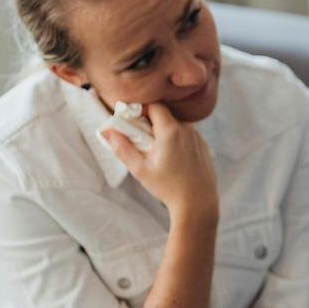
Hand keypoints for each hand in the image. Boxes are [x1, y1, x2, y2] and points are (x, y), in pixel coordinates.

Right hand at [100, 102, 218, 219]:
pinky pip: (186, 134)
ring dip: (163, 130)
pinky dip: (175, 138)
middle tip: (140, 138)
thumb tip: (106, 131)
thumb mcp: (140, 170)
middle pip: (164, 113)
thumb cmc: (168, 188)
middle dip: (150, 121)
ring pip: (176, 123)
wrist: (198, 203)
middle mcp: (187, 129)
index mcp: (171, 130)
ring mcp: (197, 136)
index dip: (141, 109)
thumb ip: (122, 148)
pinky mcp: (202, 145)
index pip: (154, 105)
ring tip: (155, 149)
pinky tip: (170, 156)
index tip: (132, 121)